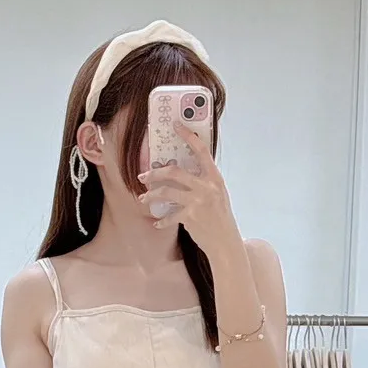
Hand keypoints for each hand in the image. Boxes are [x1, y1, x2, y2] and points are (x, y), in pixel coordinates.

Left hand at [138, 127, 238, 254]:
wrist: (225, 242)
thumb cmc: (220, 218)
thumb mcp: (217, 194)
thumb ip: (203, 182)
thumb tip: (182, 173)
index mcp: (214, 177)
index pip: (201, 150)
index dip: (188, 136)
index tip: (176, 125)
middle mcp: (207, 187)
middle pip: (175, 171)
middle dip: (154, 173)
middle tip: (142, 176)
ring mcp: (198, 201)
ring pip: (167, 192)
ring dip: (151, 195)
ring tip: (143, 199)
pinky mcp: (190, 217)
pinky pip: (169, 215)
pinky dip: (161, 220)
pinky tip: (157, 222)